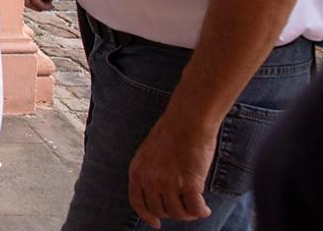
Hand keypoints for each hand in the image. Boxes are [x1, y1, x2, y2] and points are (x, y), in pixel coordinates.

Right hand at [24, 0, 63, 10]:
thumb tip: (46, 2)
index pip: (36, 2)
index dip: (44, 7)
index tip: (52, 5)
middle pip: (28, 4)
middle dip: (38, 8)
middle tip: (48, 6)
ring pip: (29, 1)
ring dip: (38, 5)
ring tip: (49, 1)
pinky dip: (38, 0)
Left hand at [128, 110, 215, 227]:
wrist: (187, 121)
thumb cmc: (172, 132)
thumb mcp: (149, 152)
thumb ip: (150, 172)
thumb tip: (158, 194)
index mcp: (137, 170)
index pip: (137, 201)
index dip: (146, 215)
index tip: (155, 224)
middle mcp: (150, 179)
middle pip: (160, 210)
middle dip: (173, 212)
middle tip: (185, 206)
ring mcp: (168, 183)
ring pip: (178, 213)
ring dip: (189, 213)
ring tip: (197, 206)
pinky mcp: (189, 185)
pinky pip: (195, 209)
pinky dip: (201, 211)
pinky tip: (205, 208)